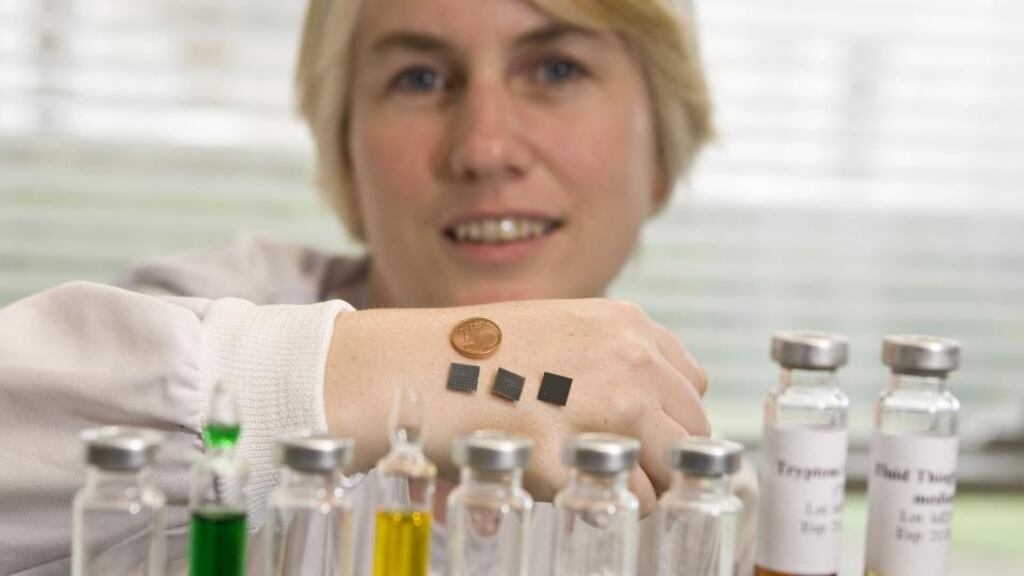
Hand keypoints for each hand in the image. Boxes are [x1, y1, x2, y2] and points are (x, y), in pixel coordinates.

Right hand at [325, 298, 708, 513]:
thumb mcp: (561, 329)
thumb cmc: (478, 354)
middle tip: (619, 467)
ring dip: (643, 484)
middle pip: (692, 430)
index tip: (640, 433)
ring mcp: (605, 407)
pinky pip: (631, 499)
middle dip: (663, 456)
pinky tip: (568, 486)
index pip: (692, 386)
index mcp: (627, 325)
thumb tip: (652, 408)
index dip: (668, 415)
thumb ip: (613, 356)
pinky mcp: (573, 455)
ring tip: (593, 479)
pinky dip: (607, 504)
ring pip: (673, 470)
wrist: (411, 369)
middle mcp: (629, 361)